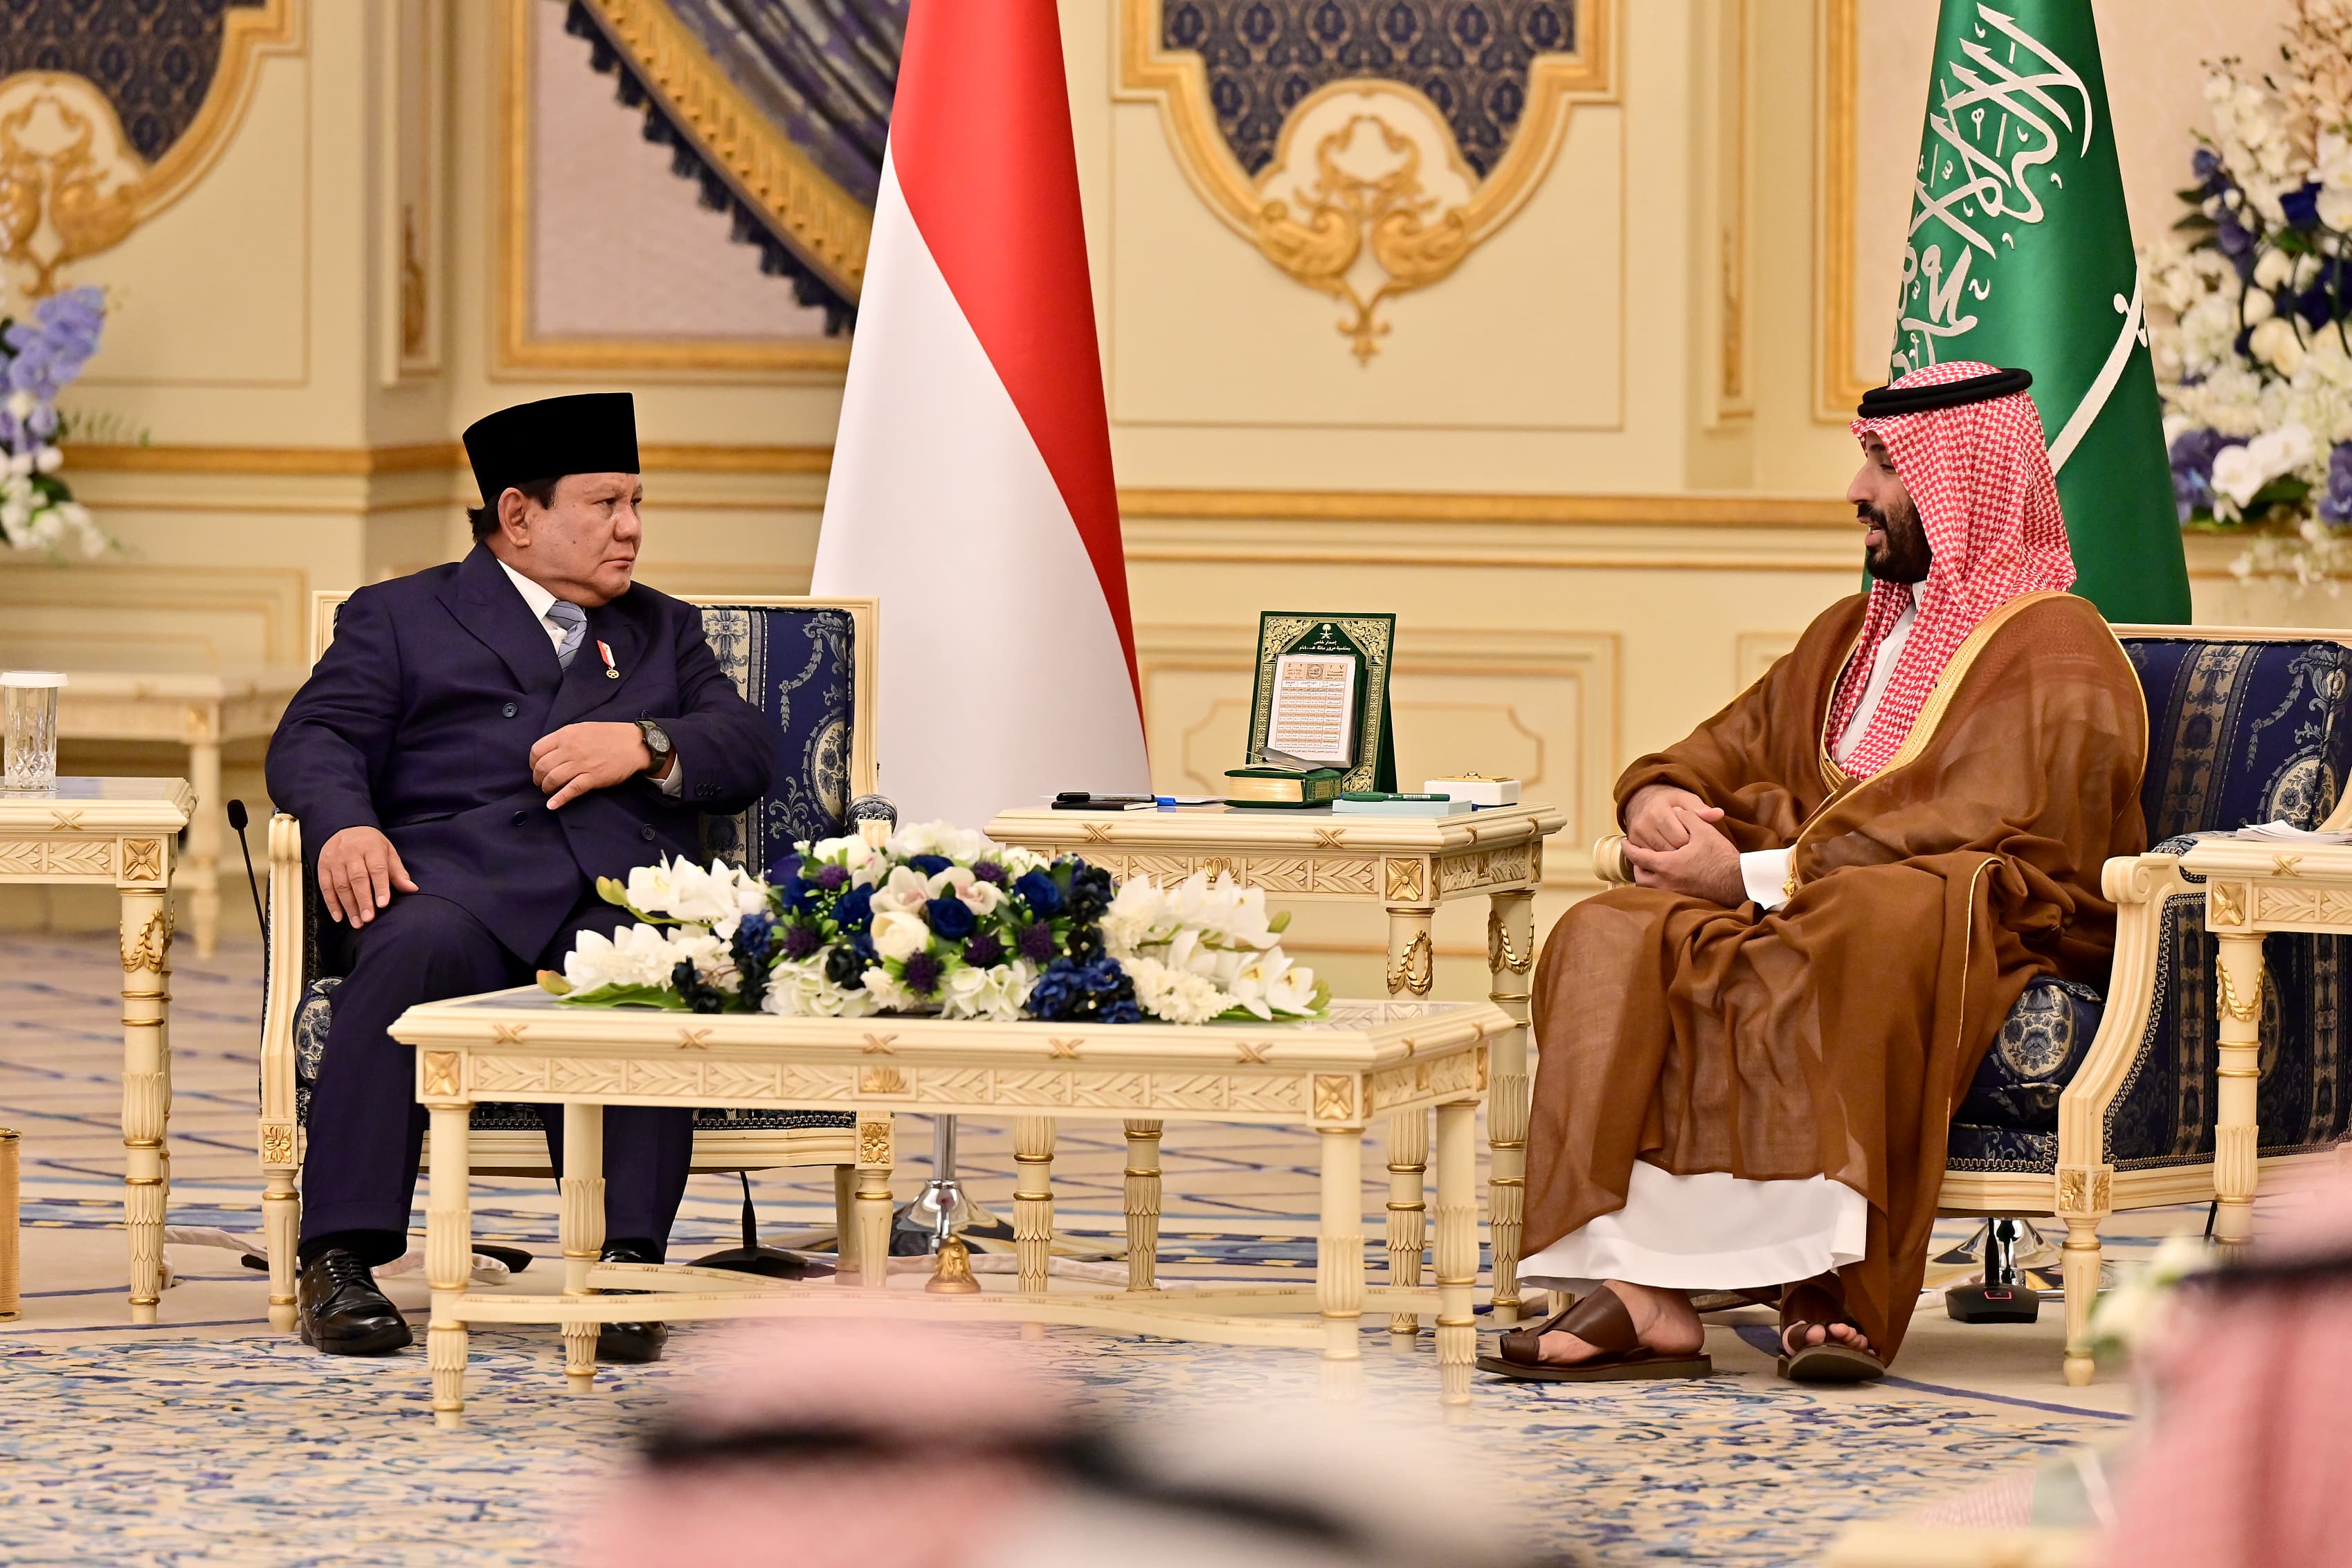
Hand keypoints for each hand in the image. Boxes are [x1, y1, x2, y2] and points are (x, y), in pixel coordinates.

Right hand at [317, 826, 417, 925]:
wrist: (345, 827)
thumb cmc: (371, 844)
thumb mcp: (388, 852)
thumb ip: (398, 872)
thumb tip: (412, 889)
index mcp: (371, 848)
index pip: (377, 869)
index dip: (380, 887)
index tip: (383, 904)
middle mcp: (351, 853)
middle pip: (357, 879)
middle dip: (363, 900)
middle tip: (369, 918)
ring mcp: (335, 860)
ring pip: (341, 885)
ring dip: (349, 906)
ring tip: (357, 923)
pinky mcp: (322, 867)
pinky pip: (325, 887)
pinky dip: (331, 904)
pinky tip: (339, 917)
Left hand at [530, 722, 655, 809]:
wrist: (634, 744)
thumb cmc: (610, 735)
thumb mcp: (583, 728)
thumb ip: (565, 738)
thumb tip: (550, 751)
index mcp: (566, 735)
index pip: (537, 750)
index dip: (533, 762)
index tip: (536, 768)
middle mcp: (571, 749)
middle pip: (542, 767)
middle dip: (538, 778)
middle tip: (541, 782)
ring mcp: (582, 764)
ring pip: (553, 779)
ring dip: (546, 788)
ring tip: (548, 790)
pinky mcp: (593, 778)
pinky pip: (570, 790)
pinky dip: (559, 799)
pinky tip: (552, 805)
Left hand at [1623, 806, 1745, 904]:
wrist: (1739, 881)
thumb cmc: (1721, 856)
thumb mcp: (1703, 829)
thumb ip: (1686, 817)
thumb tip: (1676, 811)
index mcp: (1666, 865)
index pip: (1637, 857)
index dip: (1628, 848)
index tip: (1624, 842)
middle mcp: (1666, 883)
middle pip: (1639, 876)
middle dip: (1636, 865)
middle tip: (1638, 855)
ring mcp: (1675, 893)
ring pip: (1649, 887)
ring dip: (1646, 876)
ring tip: (1651, 865)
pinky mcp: (1685, 899)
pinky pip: (1661, 893)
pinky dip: (1657, 885)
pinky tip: (1666, 876)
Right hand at [1624, 784, 1723, 851]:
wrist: (1640, 798)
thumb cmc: (1669, 800)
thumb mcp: (1685, 799)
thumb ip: (1701, 809)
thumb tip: (1718, 814)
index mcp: (1659, 811)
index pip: (1680, 838)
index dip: (1691, 841)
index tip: (1694, 837)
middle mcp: (1644, 824)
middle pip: (1670, 851)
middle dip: (1682, 851)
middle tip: (1688, 845)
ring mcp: (1636, 834)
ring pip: (1660, 858)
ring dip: (1672, 856)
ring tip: (1678, 846)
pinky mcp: (1632, 842)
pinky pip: (1650, 858)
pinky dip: (1661, 857)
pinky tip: (1667, 850)